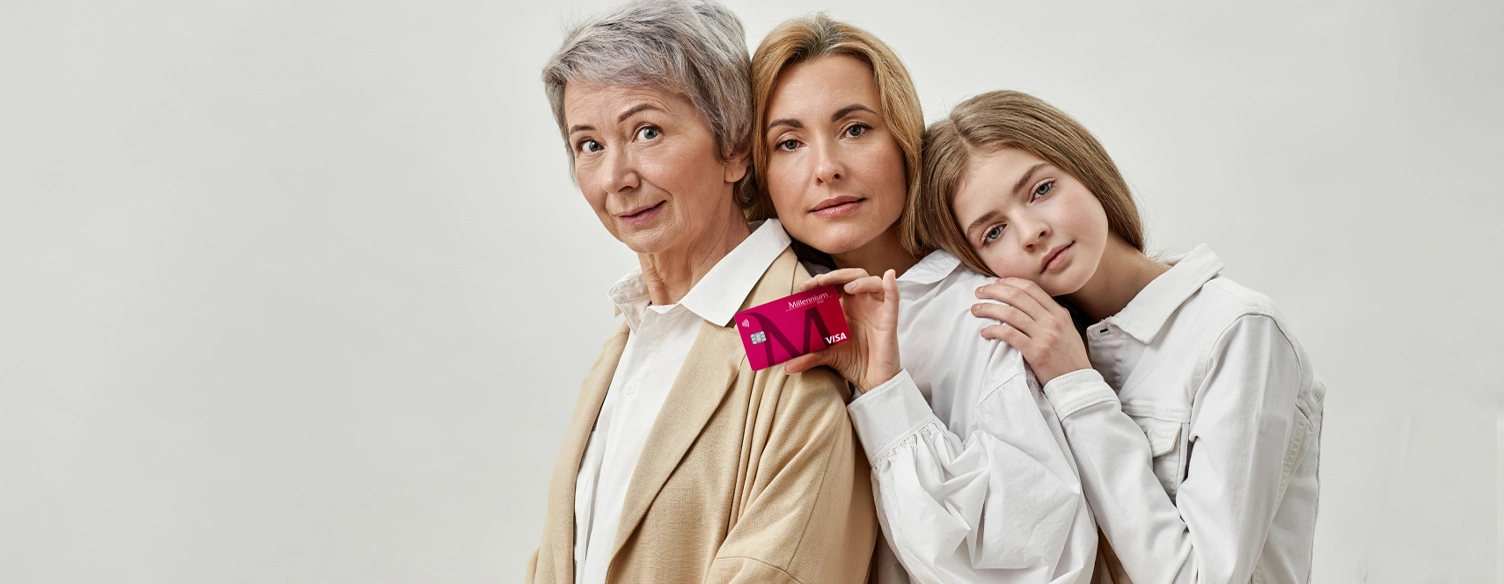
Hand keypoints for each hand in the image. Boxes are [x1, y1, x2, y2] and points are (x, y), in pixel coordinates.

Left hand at [783, 268, 902, 392]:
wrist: (873, 381)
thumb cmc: (854, 363)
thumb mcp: (827, 356)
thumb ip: (809, 357)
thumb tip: (787, 367)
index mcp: (845, 307)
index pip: (834, 284)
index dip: (821, 281)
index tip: (804, 287)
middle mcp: (861, 304)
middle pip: (851, 277)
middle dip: (836, 275)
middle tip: (820, 282)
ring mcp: (876, 309)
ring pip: (871, 282)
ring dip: (859, 280)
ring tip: (847, 288)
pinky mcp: (889, 318)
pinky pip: (893, 298)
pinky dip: (891, 285)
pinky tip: (888, 276)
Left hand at [971, 277, 1091, 384]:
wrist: (1077, 383)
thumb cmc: (1069, 359)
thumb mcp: (1066, 331)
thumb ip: (1049, 317)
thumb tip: (1027, 306)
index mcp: (1059, 313)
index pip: (1032, 288)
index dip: (1010, 282)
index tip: (996, 283)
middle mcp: (1052, 320)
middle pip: (1018, 297)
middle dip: (994, 291)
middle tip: (979, 292)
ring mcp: (1044, 335)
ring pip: (1010, 314)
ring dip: (989, 309)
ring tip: (976, 310)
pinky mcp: (1036, 352)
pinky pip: (1010, 335)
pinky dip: (994, 330)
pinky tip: (985, 332)